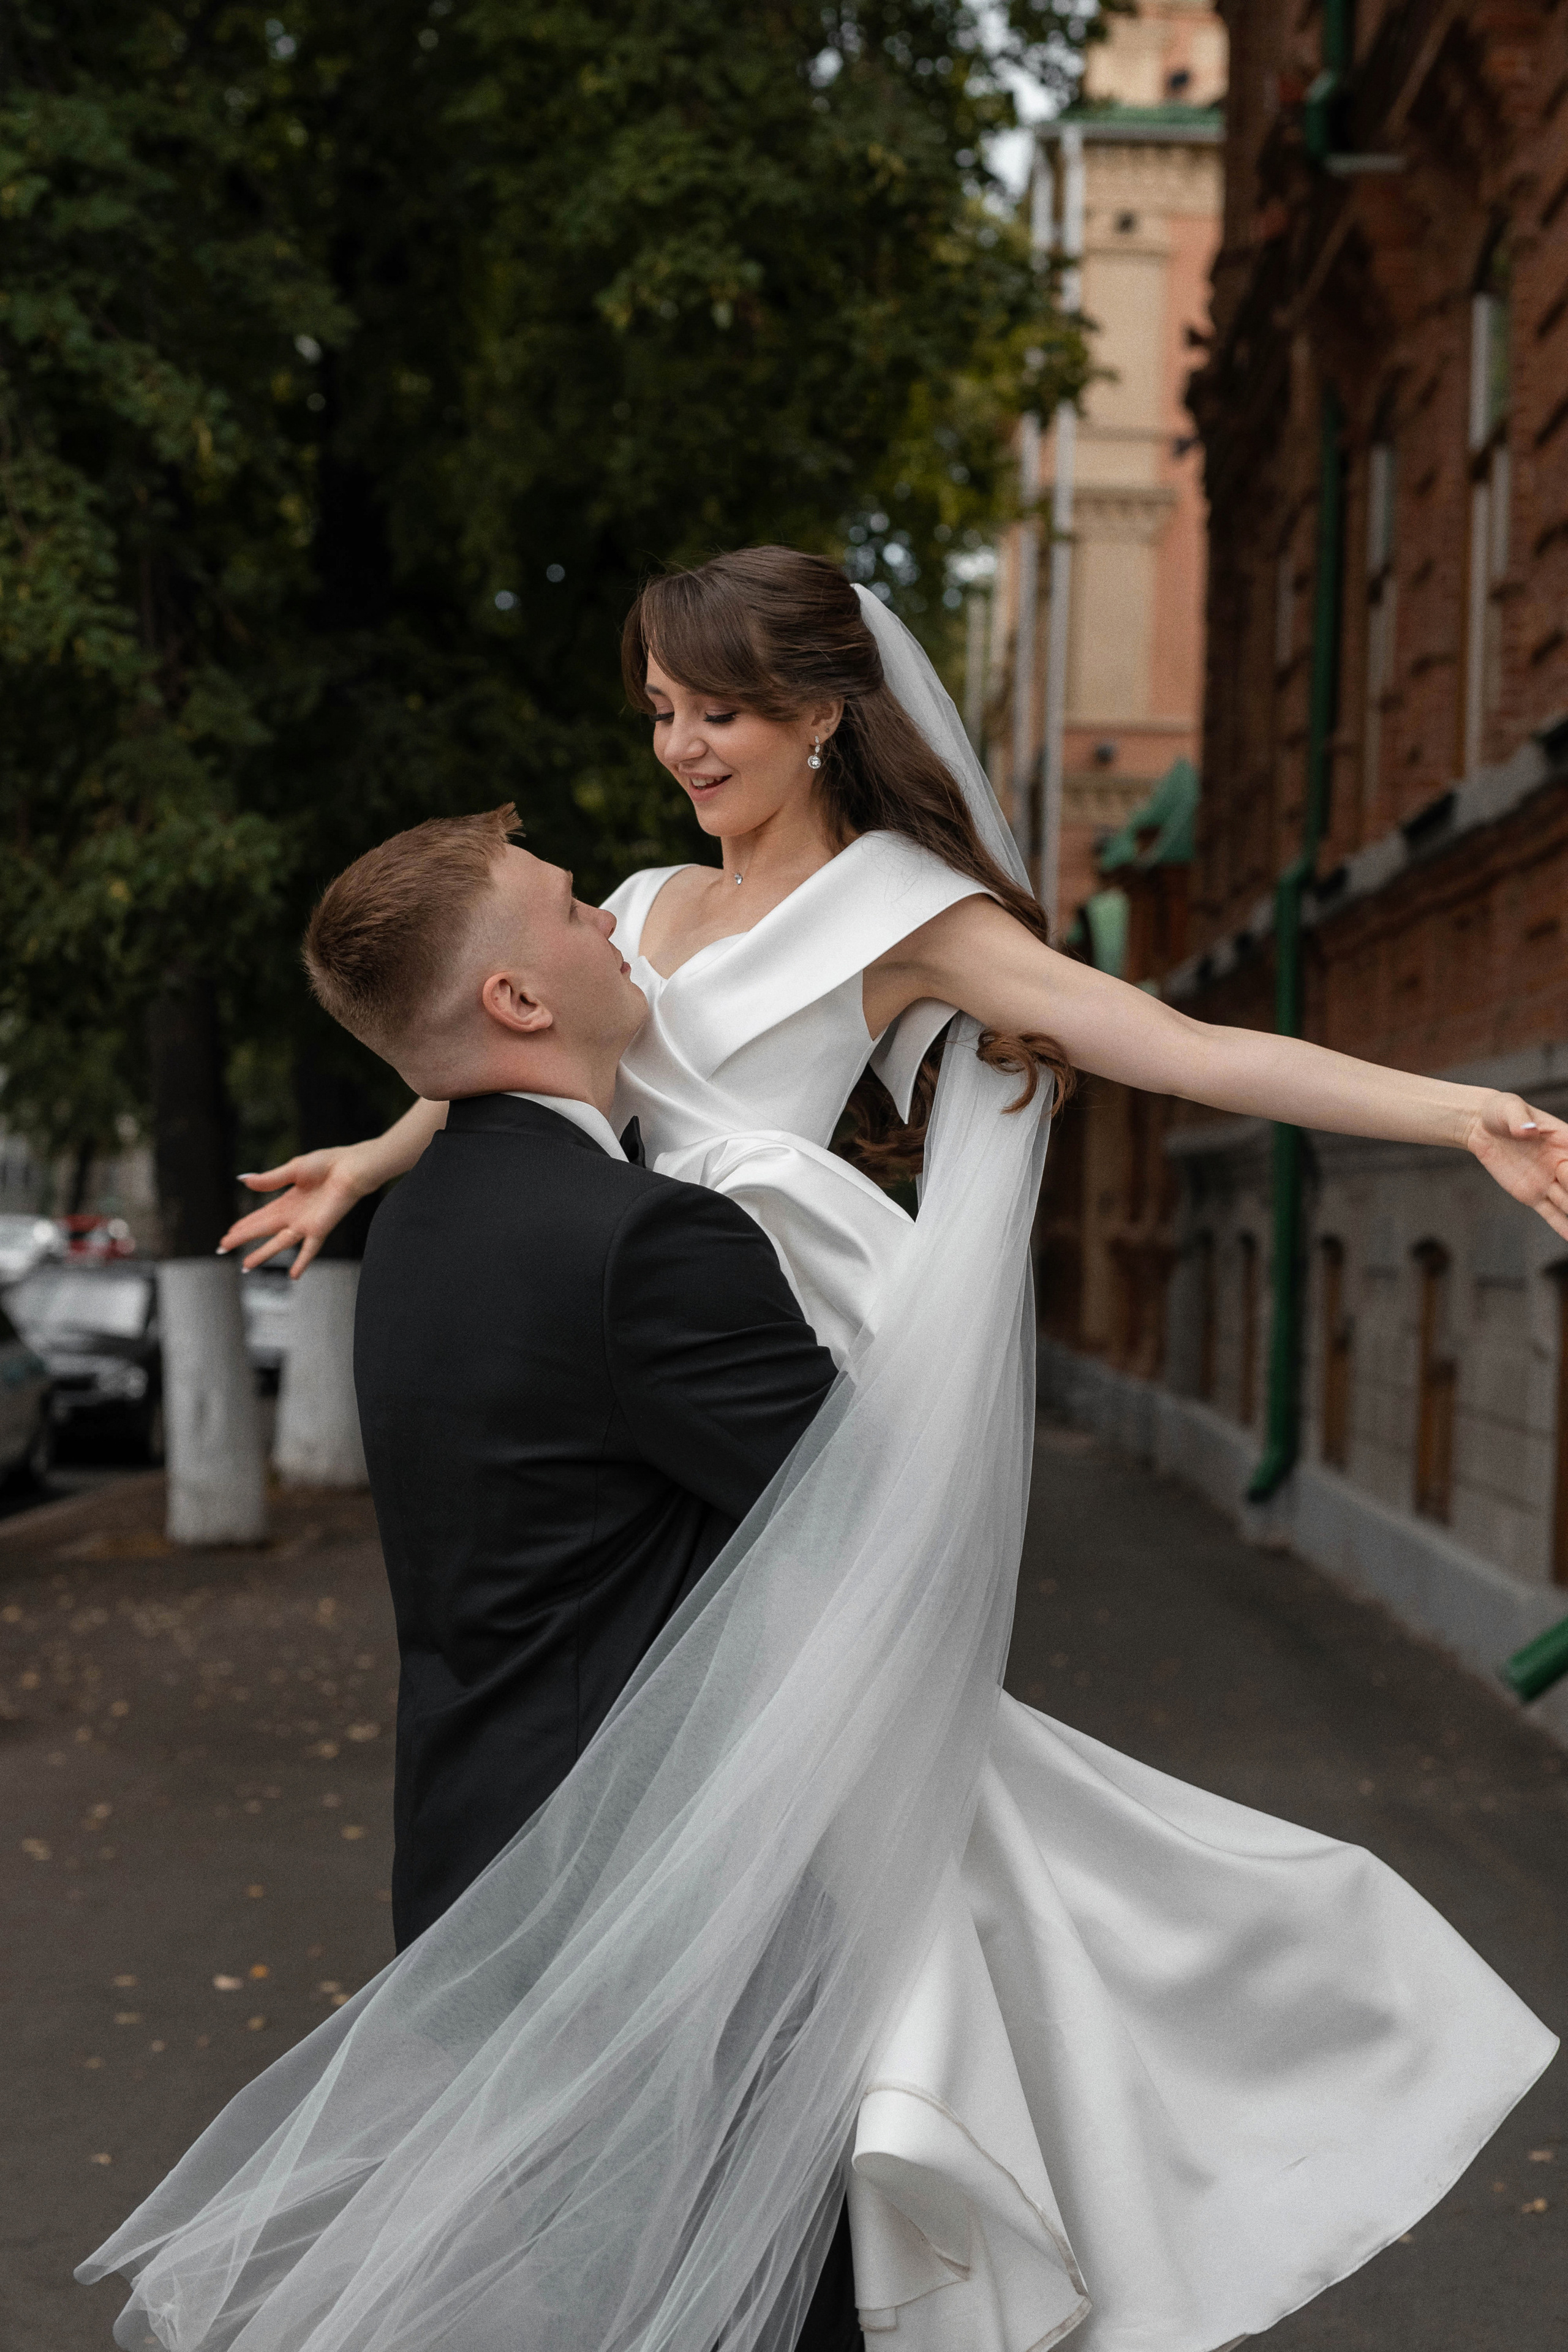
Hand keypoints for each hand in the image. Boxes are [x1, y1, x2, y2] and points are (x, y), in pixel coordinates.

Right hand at [218, 1146, 372, 1275]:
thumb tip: (242, 1180)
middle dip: (243, 1239)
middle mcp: (294, 1216)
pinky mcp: (321, 1229)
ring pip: (279, 1244)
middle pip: (263, 1230)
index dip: (243, 1225)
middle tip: (223, 1248)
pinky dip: (302, 1262)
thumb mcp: (293, 1169)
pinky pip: (310, 1250)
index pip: (260, 1216)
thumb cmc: (327, 1164)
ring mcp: (306, 1224)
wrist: (351, 1167)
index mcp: (287, 1201)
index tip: (228, 1234)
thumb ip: (270, 1180)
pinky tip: (294, 1276)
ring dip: (262, 1254)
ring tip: (245, 1267)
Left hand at [1465, 1094, 1567, 1241]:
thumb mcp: (1509, 1109)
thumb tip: (1527, 1129)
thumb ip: (1520, 1119)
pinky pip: (1551, 1214)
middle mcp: (1562, 1164)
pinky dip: (1563, 1227)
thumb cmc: (1501, 1111)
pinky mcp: (1532, 1195)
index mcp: (1564, 1141)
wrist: (1481, 1125)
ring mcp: (1548, 1182)